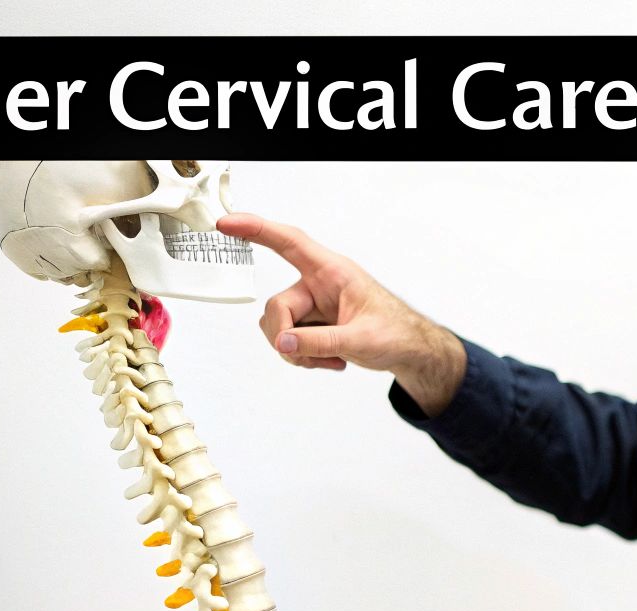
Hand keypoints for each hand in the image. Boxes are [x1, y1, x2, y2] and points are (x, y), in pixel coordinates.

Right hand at [216, 213, 467, 414]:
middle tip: (312, 356)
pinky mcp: (310, 324)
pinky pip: (288, 341)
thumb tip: (284, 343)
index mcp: (332, 273)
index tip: (227, 224)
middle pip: (277, 307)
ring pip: (278, 327)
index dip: (257, 230)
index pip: (289, 243)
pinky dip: (304, 357)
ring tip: (332, 358)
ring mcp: (312, 305)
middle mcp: (318, 284)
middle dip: (288, 337)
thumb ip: (321, 341)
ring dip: (299, 352)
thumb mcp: (361, 340)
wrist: (408, 351)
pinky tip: (332, 360)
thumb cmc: (396, 333)